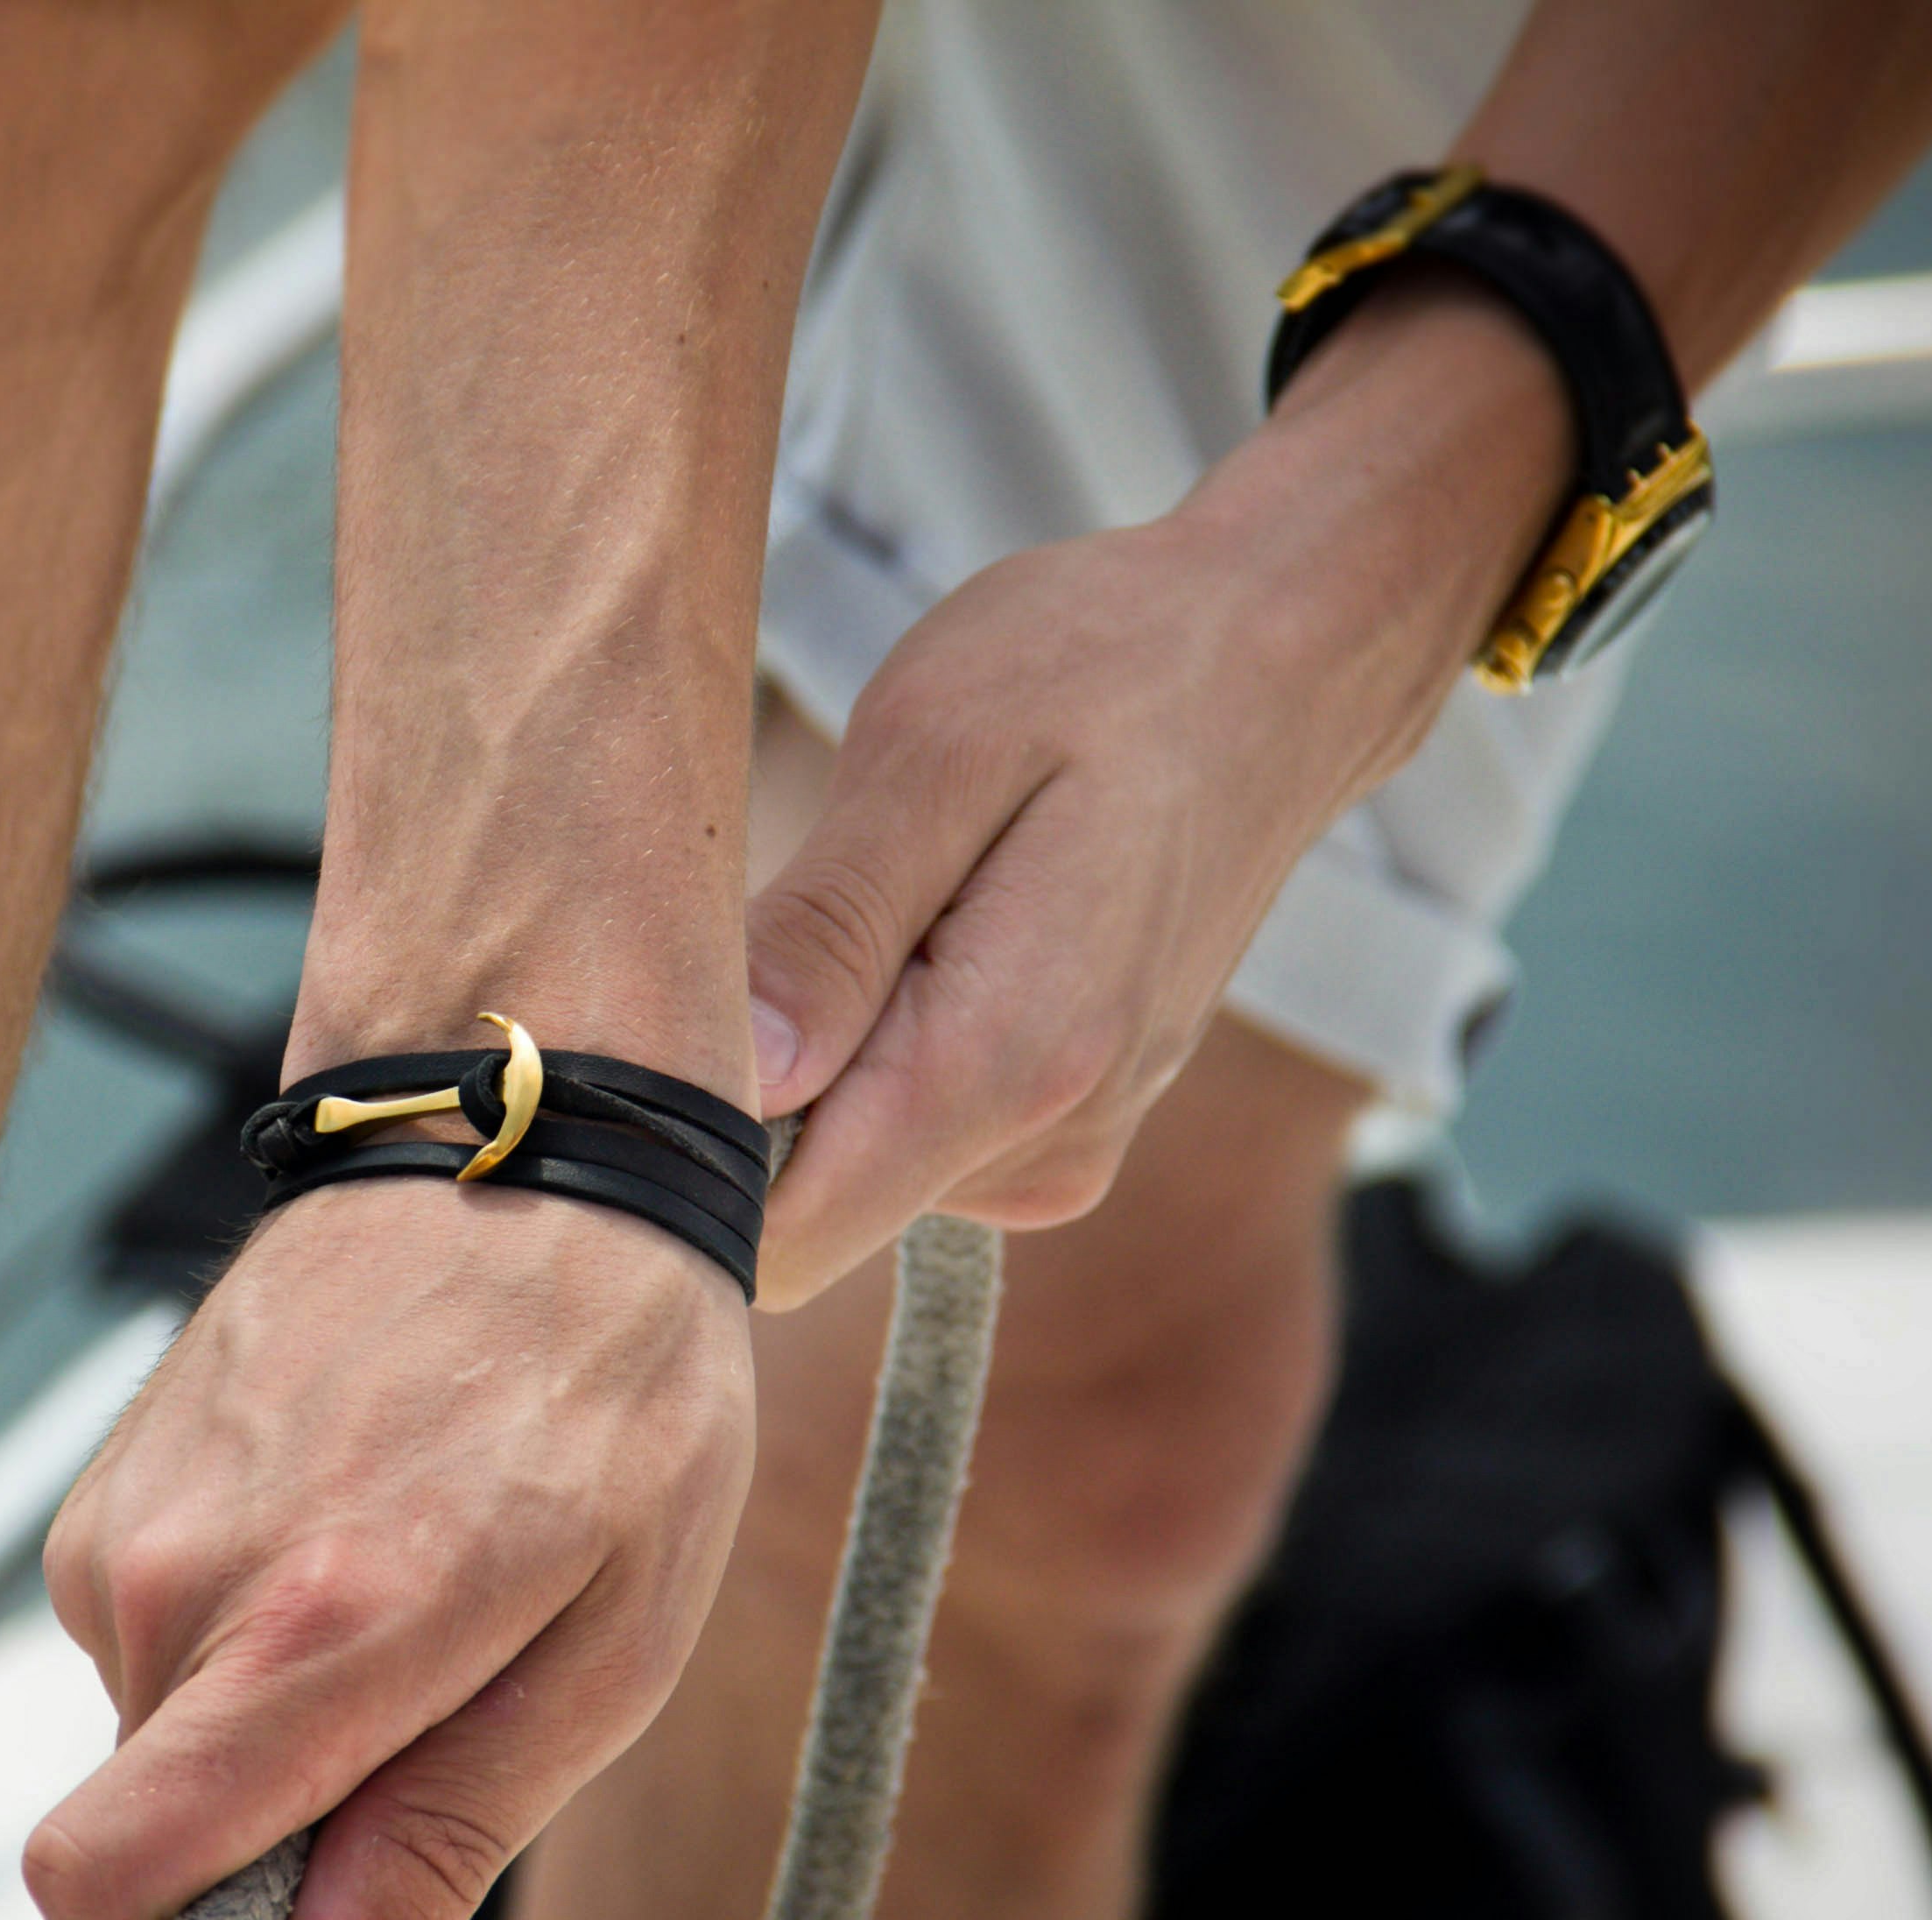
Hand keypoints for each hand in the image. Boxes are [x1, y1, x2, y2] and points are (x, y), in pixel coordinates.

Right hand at [27, 1174, 752, 1919]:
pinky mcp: (110, 1488)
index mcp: (312, 1629)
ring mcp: (123, 1521)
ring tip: (422, 1596)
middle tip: (447, 1724)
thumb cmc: (610, 1384)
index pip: (104, 1885)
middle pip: (154, 1841)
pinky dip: (251, 1648)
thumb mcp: (608, 1649)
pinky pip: (159, 1650)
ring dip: (279, 1736)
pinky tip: (361, 1535)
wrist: (514, 1136)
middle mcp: (176, 1579)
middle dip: (277, 1856)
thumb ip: (441, 1842)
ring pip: (163, 1744)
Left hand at [744, 283, 1570, 1306]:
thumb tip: (732, 1086)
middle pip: (804, 1209)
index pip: (784, 1240)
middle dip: (751, 1094)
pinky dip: (881, 1049)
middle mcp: (1047, 1144)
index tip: (654, 1046)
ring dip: (824, 1054)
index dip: (683, 1166)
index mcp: (1007, 1063)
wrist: (1277, 666)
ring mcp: (1065, 1148)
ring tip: (889, 895)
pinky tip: (930, 931)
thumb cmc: (1098, 671)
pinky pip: (909, 1137)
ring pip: (851, 1171)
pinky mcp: (1065, 1130)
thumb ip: (827, 932)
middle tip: (792, 916)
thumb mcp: (933, 750)